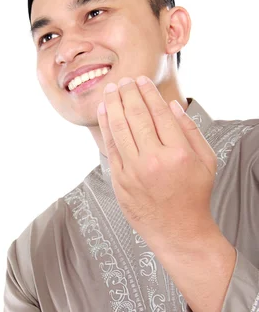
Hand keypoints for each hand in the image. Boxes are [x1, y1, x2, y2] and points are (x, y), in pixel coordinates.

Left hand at [97, 76, 217, 249]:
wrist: (178, 231)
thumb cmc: (194, 195)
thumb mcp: (206, 161)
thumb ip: (191, 131)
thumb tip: (172, 106)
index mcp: (178, 154)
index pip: (159, 113)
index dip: (148, 93)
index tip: (141, 80)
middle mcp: (154, 161)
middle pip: (136, 117)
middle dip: (128, 94)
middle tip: (124, 80)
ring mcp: (133, 172)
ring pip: (119, 129)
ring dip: (113, 105)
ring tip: (111, 90)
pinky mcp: (120, 181)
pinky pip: (110, 147)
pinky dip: (106, 127)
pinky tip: (105, 112)